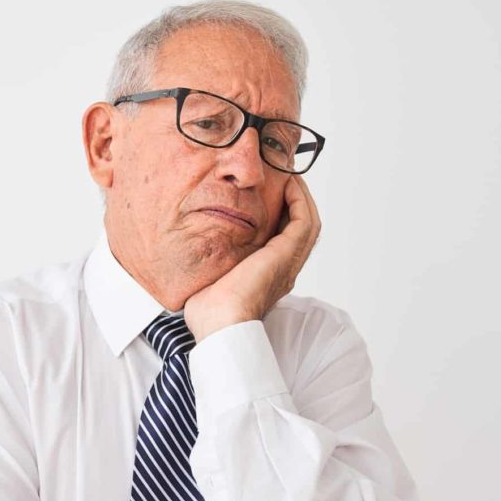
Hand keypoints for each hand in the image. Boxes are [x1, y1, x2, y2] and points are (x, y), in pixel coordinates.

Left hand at [183, 174, 320, 341]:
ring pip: (307, 222)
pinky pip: (303, 220)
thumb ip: (210, 262)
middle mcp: (284, 269)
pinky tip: (288, 185)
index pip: (283, 240)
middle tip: (283, 179)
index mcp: (268, 275)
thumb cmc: (208, 311)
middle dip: (294, 201)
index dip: (281, 215)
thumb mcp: (210, 277)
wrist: (219, 323)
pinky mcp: (286, 254)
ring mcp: (288, 262)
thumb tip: (193, 247)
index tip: (269, 194)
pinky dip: (299, 200)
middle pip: (300, 228)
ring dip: (300, 197)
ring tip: (288, 176)